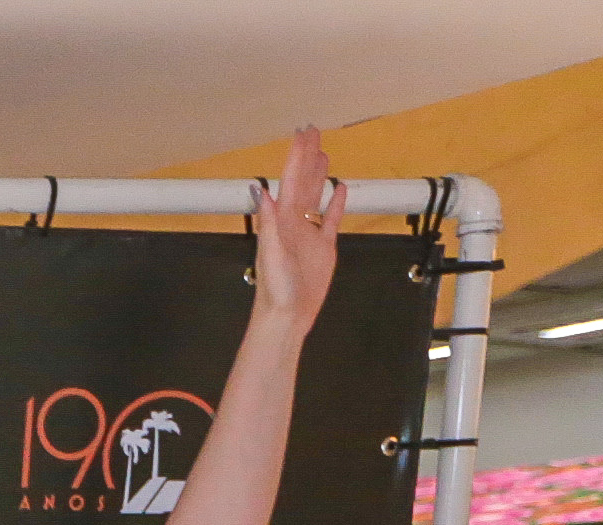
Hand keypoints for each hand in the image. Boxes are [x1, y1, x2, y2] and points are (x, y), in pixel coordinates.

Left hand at [250, 127, 338, 331]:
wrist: (287, 315)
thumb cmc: (275, 289)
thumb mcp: (270, 253)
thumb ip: (267, 222)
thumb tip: (261, 190)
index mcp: (281, 221)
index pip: (290, 181)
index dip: (296, 157)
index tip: (303, 134)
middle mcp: (293, 223)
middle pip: (303, 182)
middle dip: (307, 157)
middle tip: (313, 132)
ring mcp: (309, 233)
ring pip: (315, 196)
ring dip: (318, 174)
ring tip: (323, 153)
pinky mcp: (323, 247)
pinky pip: (331, 219)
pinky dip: (336, 203)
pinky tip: (340, 188)